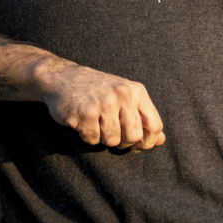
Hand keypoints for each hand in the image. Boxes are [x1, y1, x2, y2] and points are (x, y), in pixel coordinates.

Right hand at [35, 60, 165, 151]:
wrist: (62, 79)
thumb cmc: (97, 91)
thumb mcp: (124, 97)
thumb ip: (143, 117)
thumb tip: (160, 140)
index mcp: (136, 91)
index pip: (154, 125)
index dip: (148, 141)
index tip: (137, 144)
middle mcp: (121, 95)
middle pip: (133, 136)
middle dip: (123, 142)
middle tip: (112, 133)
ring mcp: (103, 103)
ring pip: (111, 140)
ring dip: (102, 138)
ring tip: (96, 123)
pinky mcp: (84, 113)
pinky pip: (92, 139)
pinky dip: (87, 136)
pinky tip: (83, 122)